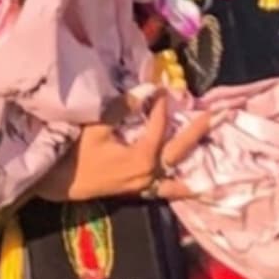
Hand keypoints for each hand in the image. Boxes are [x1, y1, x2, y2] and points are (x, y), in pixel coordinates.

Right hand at [35, 95, 211, 203]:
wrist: (60, 181)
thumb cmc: (76, 152)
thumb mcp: (97, 125)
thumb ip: (123, 106)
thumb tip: (147, 88)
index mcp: (141, 158)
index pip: (159, 127)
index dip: (160, 105)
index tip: (163, 88)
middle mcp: (149, 175)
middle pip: (180, 151)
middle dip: (198, 131)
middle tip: (217, 114)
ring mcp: (145, 186)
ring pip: (177, 175)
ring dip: (196, 163)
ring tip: (218, 156)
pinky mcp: (138, 191)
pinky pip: (166, 189)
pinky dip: (180, 186)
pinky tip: (195, 184)